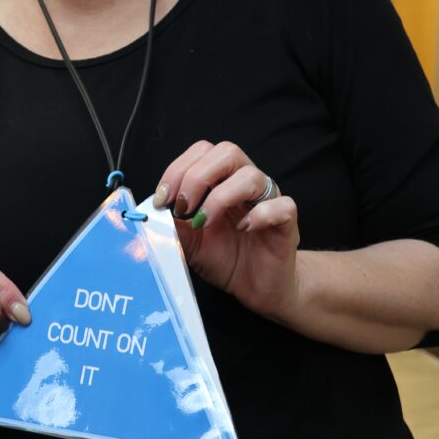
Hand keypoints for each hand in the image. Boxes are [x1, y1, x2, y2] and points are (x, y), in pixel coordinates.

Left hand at [153, 141, 299, 320]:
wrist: (256, 287)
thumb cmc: (226, 258)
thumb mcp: (189, 242)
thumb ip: (173, 224)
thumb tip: (152, 212)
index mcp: (221, 181)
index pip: (202, 152)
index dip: (179, 169)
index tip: (163, 199)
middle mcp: (245, 184)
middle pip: (228, 152)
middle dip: (197, 177)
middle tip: (183, 207)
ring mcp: (268, 200)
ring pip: (251, 175)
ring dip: (221, 197)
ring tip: (206, 222)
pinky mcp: (287, 223)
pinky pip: (282, 205)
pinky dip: (261, 215)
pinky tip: (244, 229)